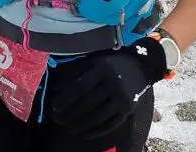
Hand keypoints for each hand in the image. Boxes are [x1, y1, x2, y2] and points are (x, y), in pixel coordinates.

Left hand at [50, 37, 167, 138]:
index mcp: (103, 70)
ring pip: (99, 116)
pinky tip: (86, 133)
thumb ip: (78, 73)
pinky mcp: (129, 109)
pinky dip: (98, 131)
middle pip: (88, 103)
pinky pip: (111, 124)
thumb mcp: (95, 62)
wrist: (141, 66)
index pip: (81, 87)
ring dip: (82, 125)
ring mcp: (123, 99)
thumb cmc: (111, 63)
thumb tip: (58, 88)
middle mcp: (114, 84)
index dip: (66, 98)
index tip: (55, 106)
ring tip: (69, 128)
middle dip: (71, 114)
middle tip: (58, 120)